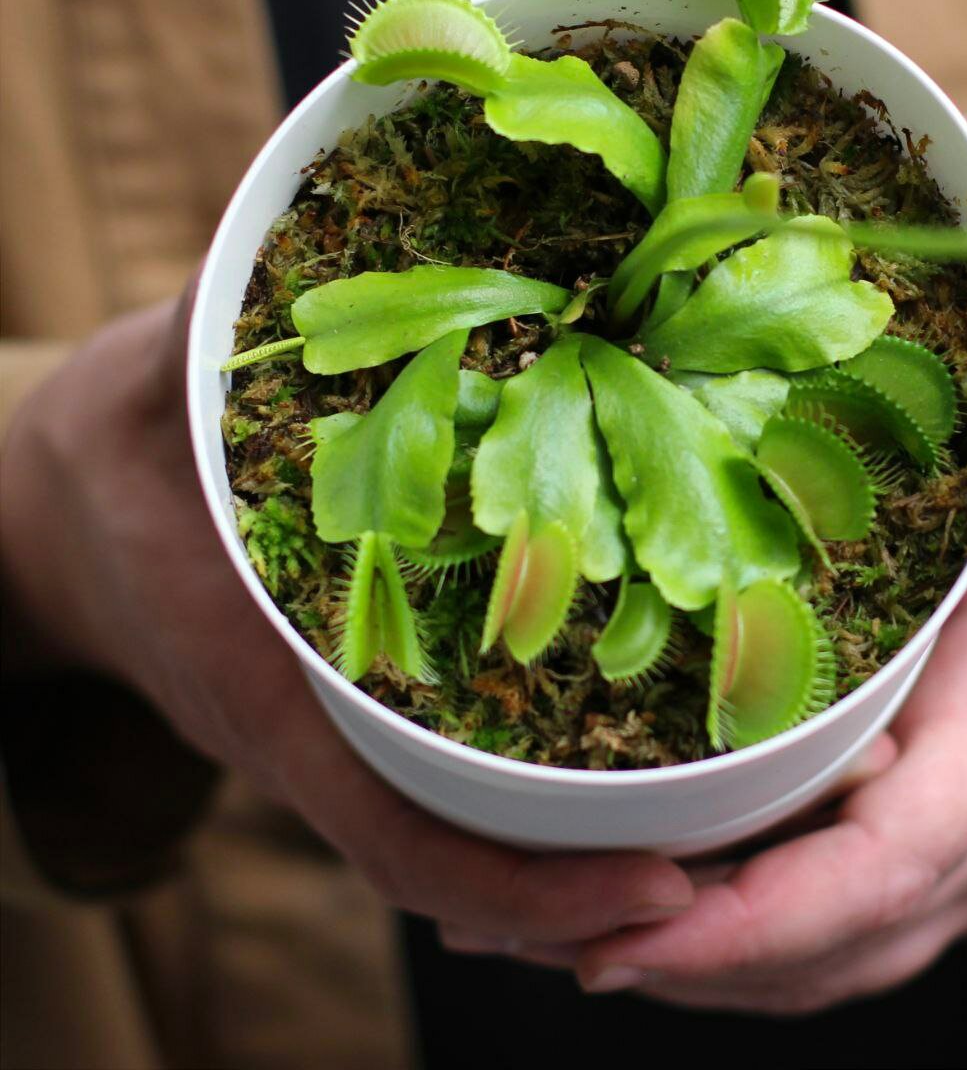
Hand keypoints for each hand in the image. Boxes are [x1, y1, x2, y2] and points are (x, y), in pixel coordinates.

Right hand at [0, 291, 694, 938]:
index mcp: (269, 693)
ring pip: (468, 838)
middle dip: (585, 895)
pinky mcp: (361, 704)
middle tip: (726, 879)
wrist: (62, 528)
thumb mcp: (142, 392)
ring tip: (706, 849)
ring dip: (574, 863)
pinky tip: (625, 768)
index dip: (528, 890)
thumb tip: (316, 244)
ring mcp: (343, 735)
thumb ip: (213, 339)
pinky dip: (538, 802)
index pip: (402, 837)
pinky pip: (456, 781)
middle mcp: (320, 740)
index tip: (658, 894)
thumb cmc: (110, 465)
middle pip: (466, 864)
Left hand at [447, 304, 966, 1009]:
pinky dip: (771, 938)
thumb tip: (953, 419)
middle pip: (857, 930)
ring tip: (579, 934)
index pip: (899, 850)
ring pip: (861, 947)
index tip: (637, 922)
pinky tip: (680, 916)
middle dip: (700, 951)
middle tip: (548, 928)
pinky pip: (877, 918)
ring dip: (721, 962)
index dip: (766, 907)